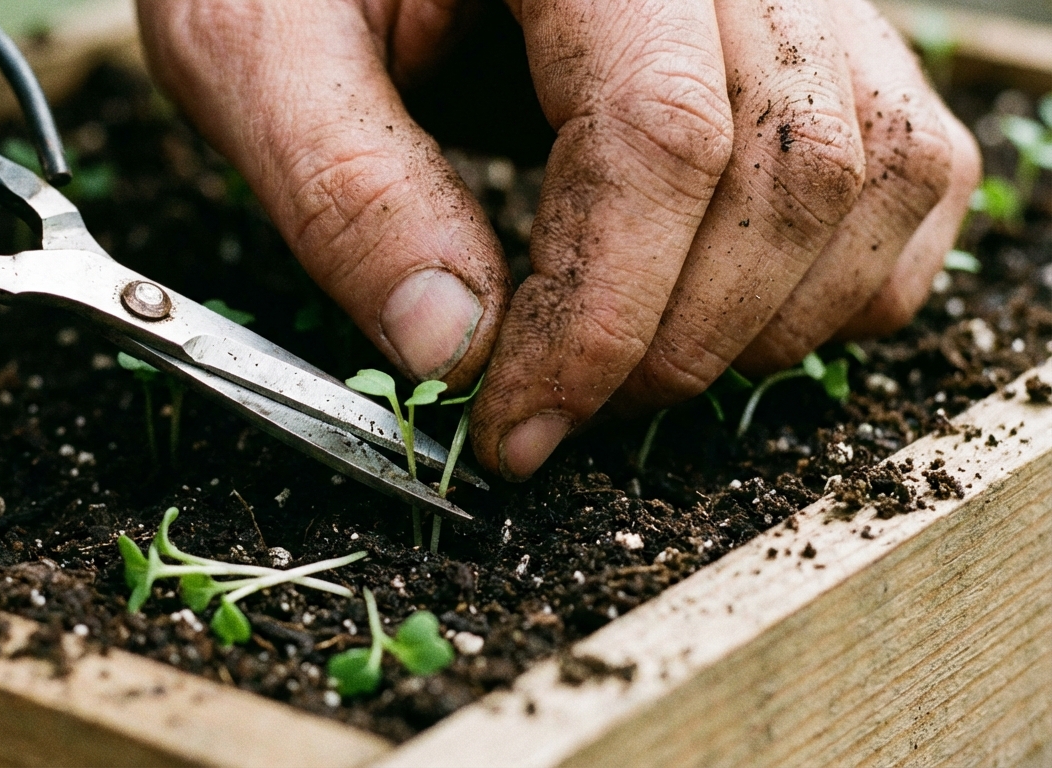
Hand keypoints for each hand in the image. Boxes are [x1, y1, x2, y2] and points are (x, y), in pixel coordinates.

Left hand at [138, 0, 979, 478]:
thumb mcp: (262, 55)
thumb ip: (345, 190)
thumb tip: (452, 351)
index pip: (655, 133)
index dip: (600, 315)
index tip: (518, 425)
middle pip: (787, 166)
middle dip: (673, 339)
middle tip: (559, 408)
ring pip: (874, 167)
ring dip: (768, 321)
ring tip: (634, 369)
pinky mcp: (817, 38)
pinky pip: (908, 163)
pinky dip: (843, 275)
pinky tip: (732, 315)